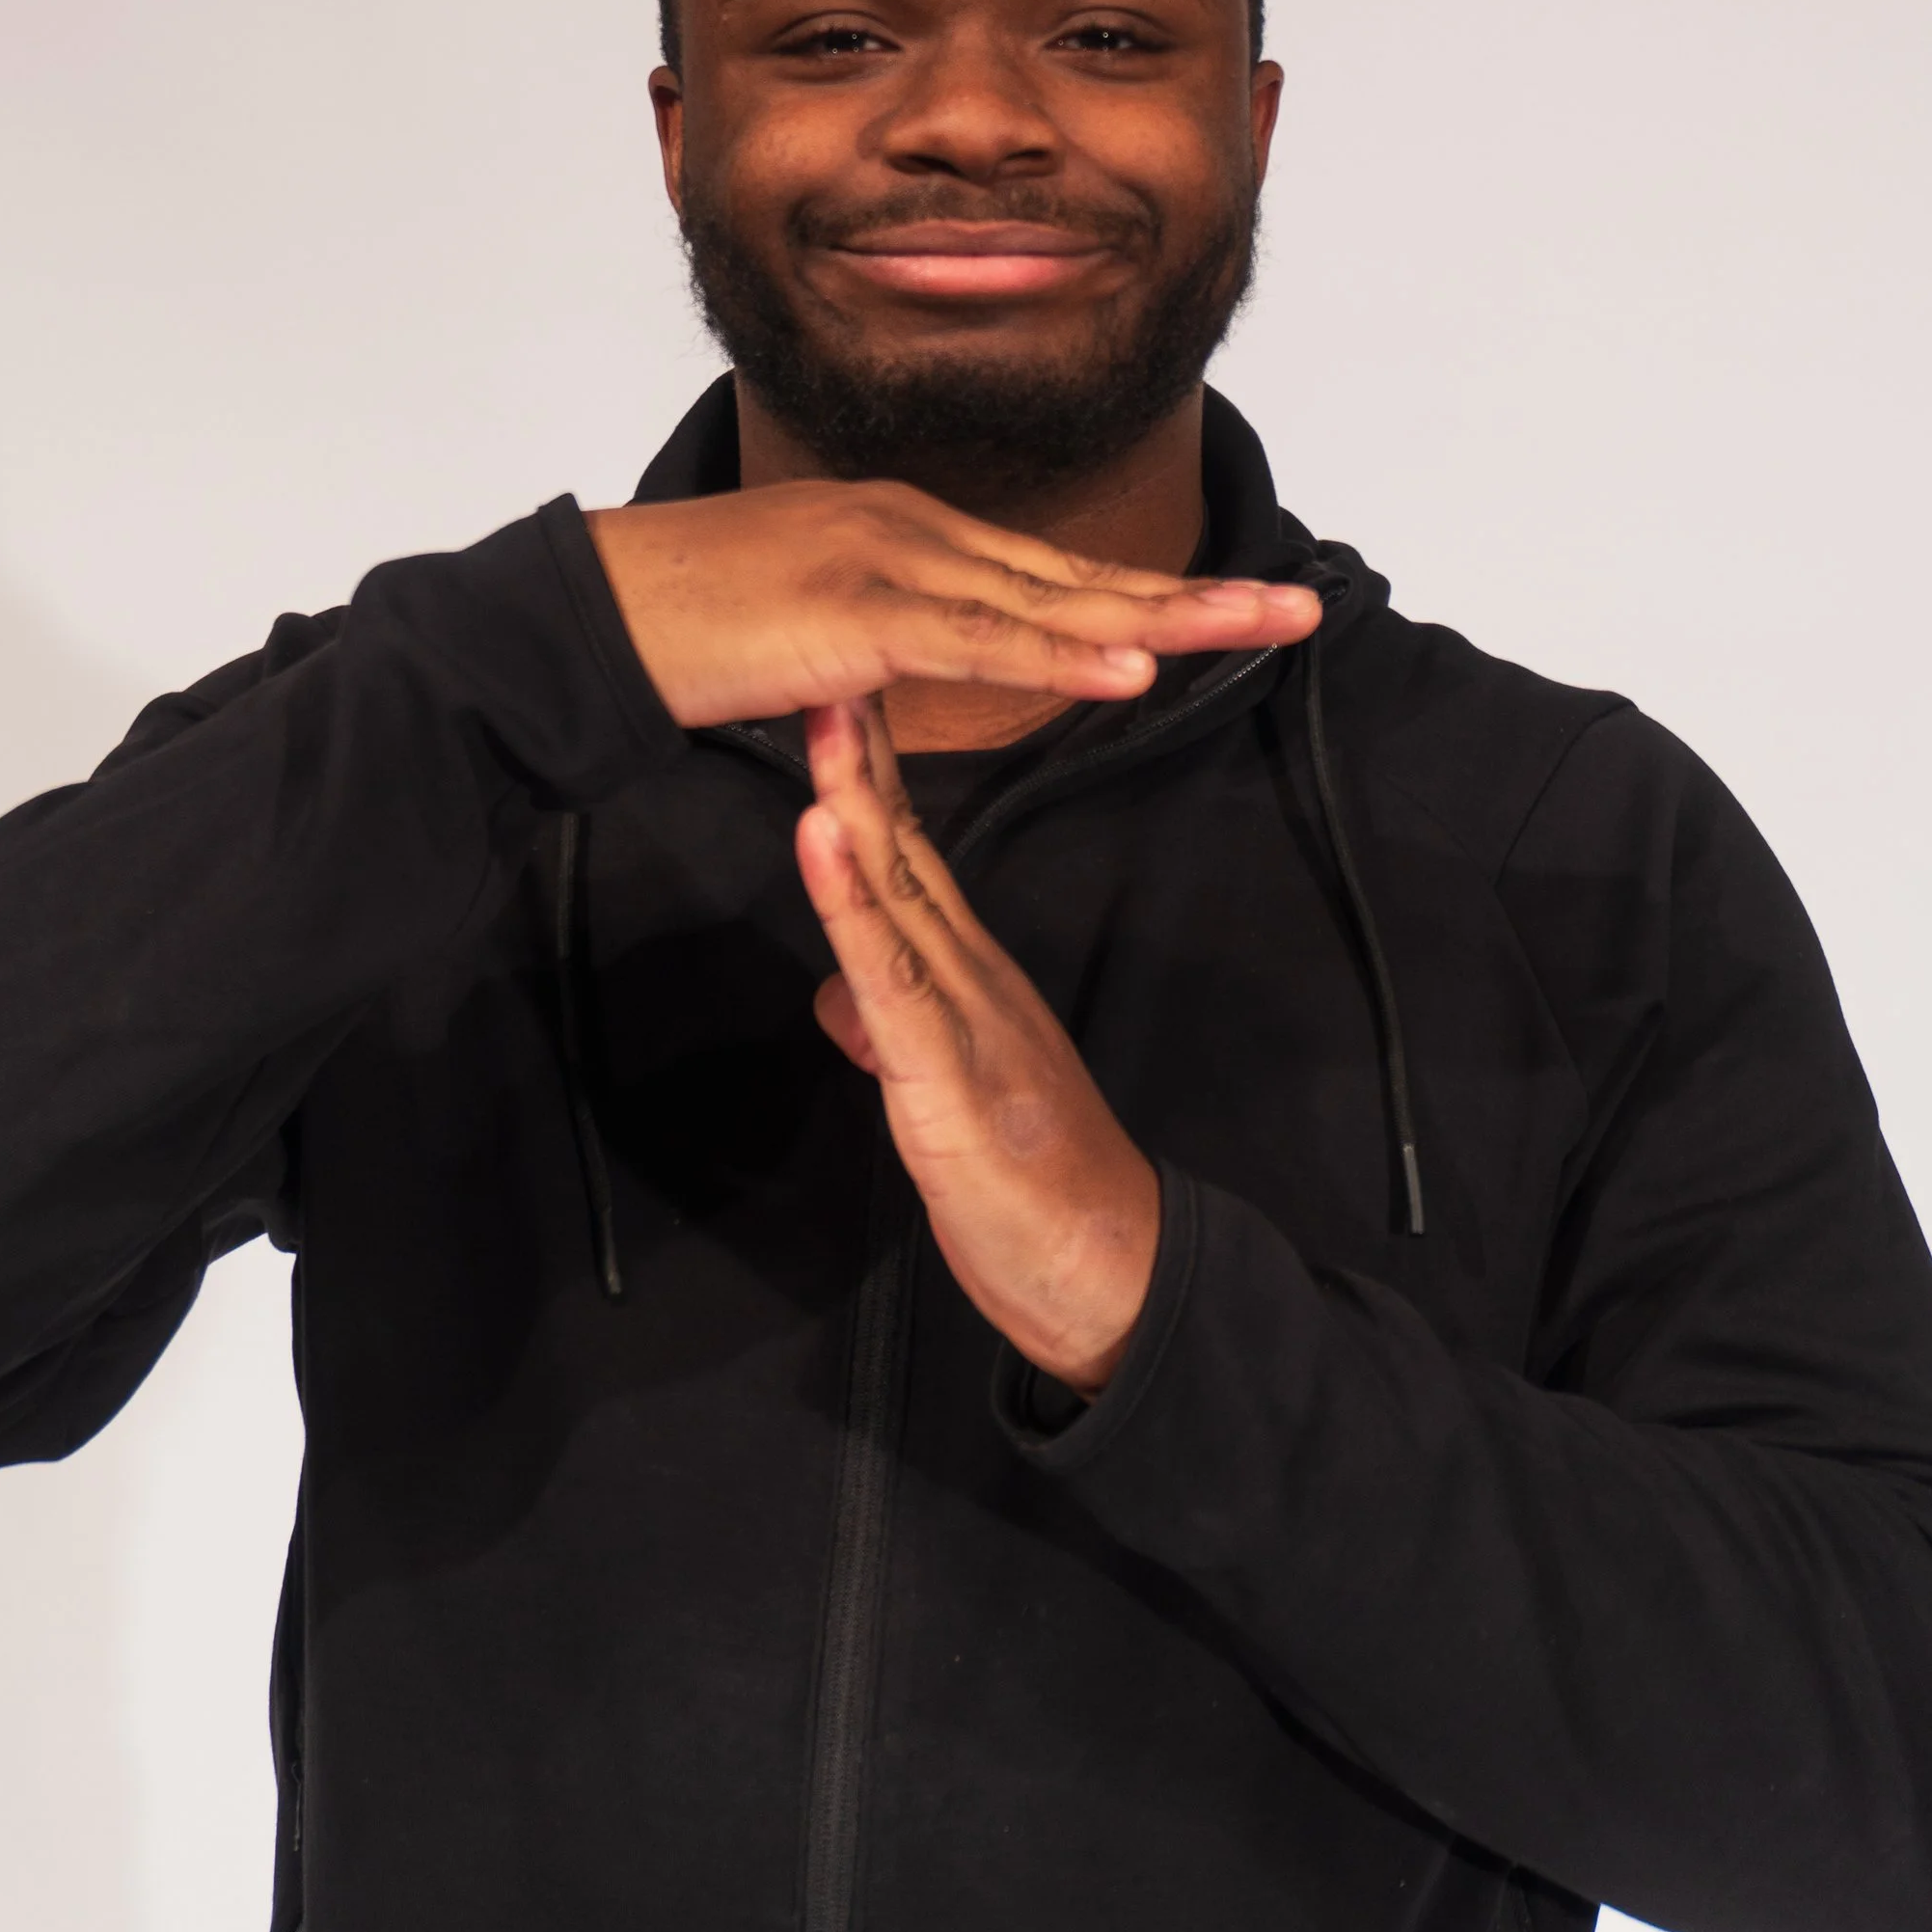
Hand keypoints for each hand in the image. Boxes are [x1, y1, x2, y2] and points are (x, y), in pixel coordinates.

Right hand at [586, 481, 1318, 731]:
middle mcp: (915, 530)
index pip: (1055, 573)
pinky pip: (977, 637)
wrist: (594, 614)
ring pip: (1052, 596)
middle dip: (1197, 594)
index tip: (1236, 611)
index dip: (1150, 596)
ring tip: (1257, 628)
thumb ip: (875, 654)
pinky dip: (1060, 650)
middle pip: (1083, 571)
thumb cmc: (686, 632)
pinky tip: (1130, 667)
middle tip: (1300, 610)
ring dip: (1163, 616)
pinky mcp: (854, 607)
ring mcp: (888, 558)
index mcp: (910, 536)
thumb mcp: (811, 640)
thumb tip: (904, 689)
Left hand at [795, 696, 1159, 1397]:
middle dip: (860, 754)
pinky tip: (821, 838)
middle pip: (905, 849)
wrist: (1110, 1275)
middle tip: (830, 657)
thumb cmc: (1032, 1191)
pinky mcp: (947, 1075)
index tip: (841, 696)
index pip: (912, 859)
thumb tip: (839, 996)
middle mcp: (972, 977)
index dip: (871, 777)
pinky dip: (850, 903)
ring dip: (856, 800)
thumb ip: (893, 1033)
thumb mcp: (941, 1099)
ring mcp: (964, 1018)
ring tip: (825, 714)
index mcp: (970, 979)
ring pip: (900, 894)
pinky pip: (890, 976)